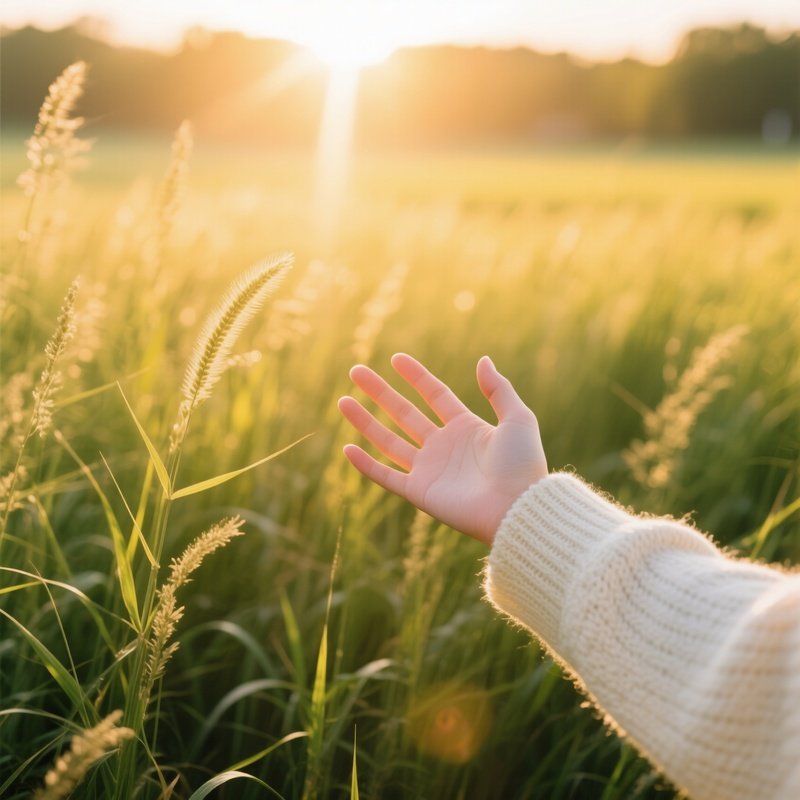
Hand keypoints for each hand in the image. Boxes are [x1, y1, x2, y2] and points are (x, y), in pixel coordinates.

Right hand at [339, 354, 546, 545]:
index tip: (395, 358)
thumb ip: (499, 389)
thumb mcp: (518, 419)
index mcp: (466, 428)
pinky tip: (347, 448)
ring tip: (342, 401)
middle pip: (404, 413)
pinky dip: (366, 465)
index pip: (434, 395)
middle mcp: (444, 446)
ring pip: (389, 440)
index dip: (416, 376)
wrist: (518, 508)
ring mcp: (430, 469)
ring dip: (365, 421)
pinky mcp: (420, 492)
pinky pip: (386, 476)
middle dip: (379, 392)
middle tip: (356, 371)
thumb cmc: (523, 465)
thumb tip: (483, 360)